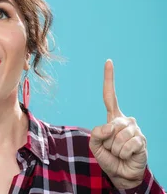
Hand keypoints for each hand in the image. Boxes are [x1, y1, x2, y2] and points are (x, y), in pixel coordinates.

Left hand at [89, 60, 146, 189]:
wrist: (121, 174)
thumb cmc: (108, 157)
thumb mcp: (95, 144)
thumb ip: (96, 133)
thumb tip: (110, 126)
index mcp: (113, 117)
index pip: (109, 95)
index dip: (109, 78)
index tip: (108, 61)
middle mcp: (125, 120)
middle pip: (110, 125)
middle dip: (108, 141)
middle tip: (112, 148)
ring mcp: (135, 129)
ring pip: (118, 136)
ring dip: (115, 148)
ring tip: (119, 153)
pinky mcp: (142, 140)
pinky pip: (127, 145)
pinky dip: (123, 153)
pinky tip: (127, 156)